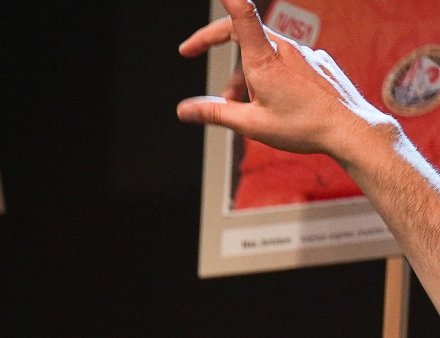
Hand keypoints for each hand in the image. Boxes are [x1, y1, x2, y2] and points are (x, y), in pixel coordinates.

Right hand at [176, 0, 396, 160]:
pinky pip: (286, 61)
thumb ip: (215, 113)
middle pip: (244, 35)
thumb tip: (185, 109)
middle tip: (193, 52)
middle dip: (217, 47)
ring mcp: (305, 55)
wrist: (349, 128)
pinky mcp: (318, 63)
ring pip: (265, 54)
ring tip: (241, 105)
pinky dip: (269, 76)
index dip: (228, 5)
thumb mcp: (250, 124)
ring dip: (244, 73)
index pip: (241, 21)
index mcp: (265, 62)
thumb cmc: (304, 126)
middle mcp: (286, 51)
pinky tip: (273, 101)